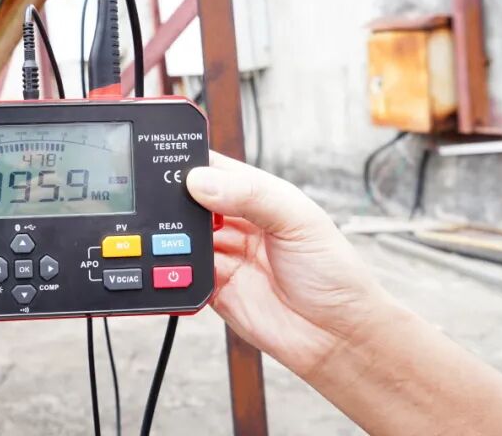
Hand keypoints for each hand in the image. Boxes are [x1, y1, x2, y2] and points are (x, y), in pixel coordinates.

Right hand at [186, 152, 392, 377]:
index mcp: (258, 196)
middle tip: (163, 206)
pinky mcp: (213, 288)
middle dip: (173, 203)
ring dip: (172, 239)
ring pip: (181, 239)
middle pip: (189, 203)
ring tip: (172, 239)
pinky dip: (174, 272)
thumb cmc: (335, 274)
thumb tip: (200, 181)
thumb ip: (251, 195)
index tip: (164, 163)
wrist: (338, 338)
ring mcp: (224, 256)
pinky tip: (179, 268)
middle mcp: (238, 223)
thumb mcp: (299, 221)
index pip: (214, 169)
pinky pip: (181, 276)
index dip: (189, 164)